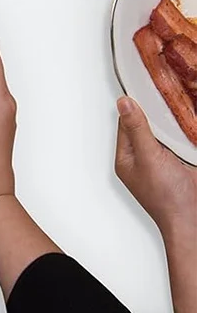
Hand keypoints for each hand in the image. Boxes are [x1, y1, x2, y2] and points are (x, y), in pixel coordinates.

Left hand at [115, 96, 196, 244]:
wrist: (193, 222)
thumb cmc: (168, 200)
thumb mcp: (149, 157)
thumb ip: (137, 129)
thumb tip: (124, 104)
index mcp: (127, 158)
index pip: (125, 124)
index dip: (133, 108)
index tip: (141, 90)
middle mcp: (143, 160)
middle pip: (146, 127)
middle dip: (154, 115)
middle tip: (162, 98)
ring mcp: (163, 163)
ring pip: (164, 134)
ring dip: (170, 125)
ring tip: (177, 109)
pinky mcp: (181, 165)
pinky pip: (180, 143)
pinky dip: (183, 135)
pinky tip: (187, 126)